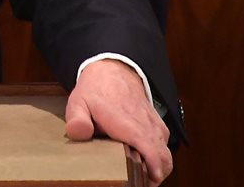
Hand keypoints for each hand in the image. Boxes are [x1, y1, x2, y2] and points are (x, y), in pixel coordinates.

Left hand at [65, 59, 172, 185]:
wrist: (112, 68)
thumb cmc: (96, 89)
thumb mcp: (79, 102)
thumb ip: (77, 120)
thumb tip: (78, 133)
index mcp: (130, 126)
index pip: (153, 155)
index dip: (153, 173)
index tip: (144, 183)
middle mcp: (147, 126)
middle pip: (164, 160)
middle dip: (156, 176)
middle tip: (139, 182)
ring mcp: (154, 124)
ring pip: (166, 154)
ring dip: (158, 167)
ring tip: (140, 175)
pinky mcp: (156, 123)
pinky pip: (164, 144)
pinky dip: (159, 156)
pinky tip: (144, 160)